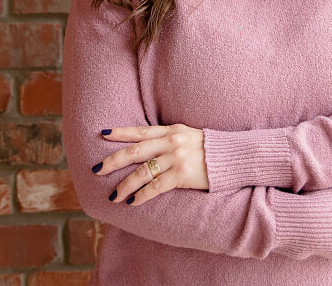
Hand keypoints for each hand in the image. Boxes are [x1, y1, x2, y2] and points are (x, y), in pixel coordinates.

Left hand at [93, 124, 208, 205]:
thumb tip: (147, 145)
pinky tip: (133, 202)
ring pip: (142, 172)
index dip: (120, 133)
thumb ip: (168, 138)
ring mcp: (176, 158)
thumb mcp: (188, 135)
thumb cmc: (210, 148)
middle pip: (135, 151)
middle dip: (113, 161)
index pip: (140, 131)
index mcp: (170, 130)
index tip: (103, 134)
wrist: (234, 157)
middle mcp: (171, 142)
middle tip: (97, 170)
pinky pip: (156, 186)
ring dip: (125, 185)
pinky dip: (142, 195)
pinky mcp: (182, 175)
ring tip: (114, 195)